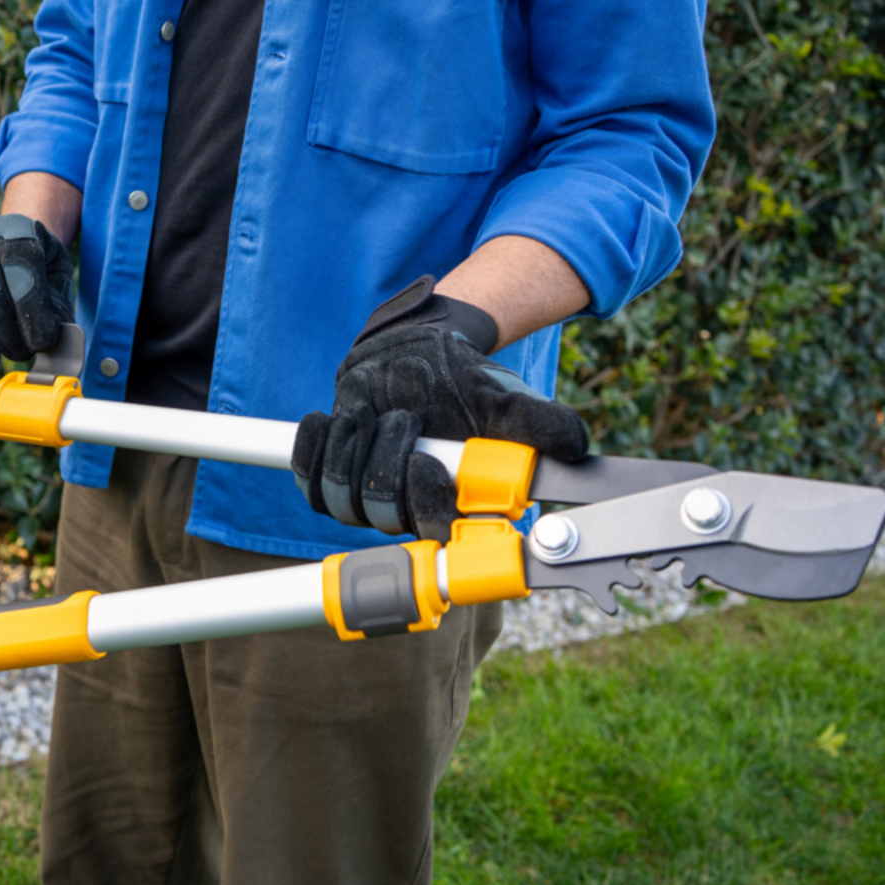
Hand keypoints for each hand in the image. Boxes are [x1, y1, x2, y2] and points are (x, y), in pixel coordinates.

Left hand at [291, 276, 587, 541]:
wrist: (418, 353)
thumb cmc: (463, 381)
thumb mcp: (503, 395)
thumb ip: (541, 425)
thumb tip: (574, 447)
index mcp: (452, 500)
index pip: (437, 532)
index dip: (427, 506)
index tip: (428, 463)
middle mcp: (410, 506)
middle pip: (383, 516)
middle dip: (387, 463)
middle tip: (400, 418)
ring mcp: (368, 494)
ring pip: (343, 503)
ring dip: (348, 453)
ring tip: (364, 411)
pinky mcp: (334, 474)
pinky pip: (310, 486)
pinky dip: (313, 452)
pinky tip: (326, 419)